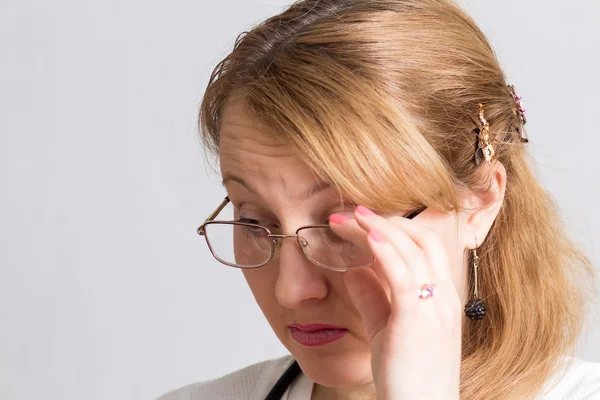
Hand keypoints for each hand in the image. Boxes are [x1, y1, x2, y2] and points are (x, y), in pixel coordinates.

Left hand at [329, 205, 461, 399]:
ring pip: (410, 249)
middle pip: (418, 239)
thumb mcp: (386, 327)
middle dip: (384, 219)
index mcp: (440, 295)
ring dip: (377, 228)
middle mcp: (443, 295)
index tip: (362, 218)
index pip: (422, 245)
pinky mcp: (416, 320)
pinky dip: (385, 250)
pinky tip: (367, 235)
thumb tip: (353, 269)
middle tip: (351, 211)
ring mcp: (433, 306)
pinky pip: (403, 275)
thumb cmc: (407, 374)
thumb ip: (372, 297)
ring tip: (349, 217)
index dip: (393, 226)